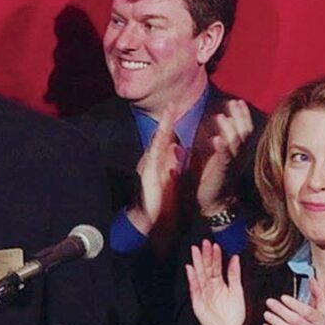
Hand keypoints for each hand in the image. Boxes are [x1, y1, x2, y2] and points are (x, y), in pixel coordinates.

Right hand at [128, 116, 183, 234]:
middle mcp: (151, 161)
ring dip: (163, 126)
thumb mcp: (169, 178)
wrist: (148, 220)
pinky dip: (160, 143)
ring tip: (169, 112)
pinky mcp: (148, 173)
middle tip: (172, 104)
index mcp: (158, 162)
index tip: (175, 111)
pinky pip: (155, 155)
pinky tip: (164, 133)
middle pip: (160, 137)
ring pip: (157, 142)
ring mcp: (148, 166)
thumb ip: (171, 163)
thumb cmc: (159, 202)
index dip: (170, 125)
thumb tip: (176, 147)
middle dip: (166, 120)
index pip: (165, 140)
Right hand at [184, 242, 246, 324]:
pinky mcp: (198, 302)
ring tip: (195, 251)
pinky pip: (195, 289)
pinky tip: (191, 269)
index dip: (215, 256)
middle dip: (204, 256)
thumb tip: (235, 258)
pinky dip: (192, 279)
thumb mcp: (237, 291)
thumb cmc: (234, 314)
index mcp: (219, 283)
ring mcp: (203, 294)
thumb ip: (234, 274)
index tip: (215, 245)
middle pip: (206, 268)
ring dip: (197, 263)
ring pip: (199, 275)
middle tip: (203, 243)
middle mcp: (210, 287)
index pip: (216, 266)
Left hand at [194, 98, 252, 219]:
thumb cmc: (210, 179)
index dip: (241, 115)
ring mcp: (230, 163)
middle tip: (235, 102)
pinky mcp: (221, 172)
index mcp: (233, 150)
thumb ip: (209, 141)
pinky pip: (224, 158)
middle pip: (243, 132)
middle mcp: (235, 155)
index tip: (236, 101)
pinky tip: (216, 138)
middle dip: (240, 116)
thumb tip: (205, 125)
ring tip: (221, 117)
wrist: (212, 204)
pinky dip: (221, 147)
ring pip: (236, 143)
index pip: (242, 128)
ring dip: (229, 129)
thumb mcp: (209, 156)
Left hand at [261, 277, 324, 324]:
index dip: (295, 304)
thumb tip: (312, 279)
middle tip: (270, 302)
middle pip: (296, 321)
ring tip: (267, 314)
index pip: (307, 312)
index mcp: (321, 321)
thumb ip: (318, 294)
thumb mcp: (324, 312)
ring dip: (276, 322)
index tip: (283, 297)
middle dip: (281, 311)